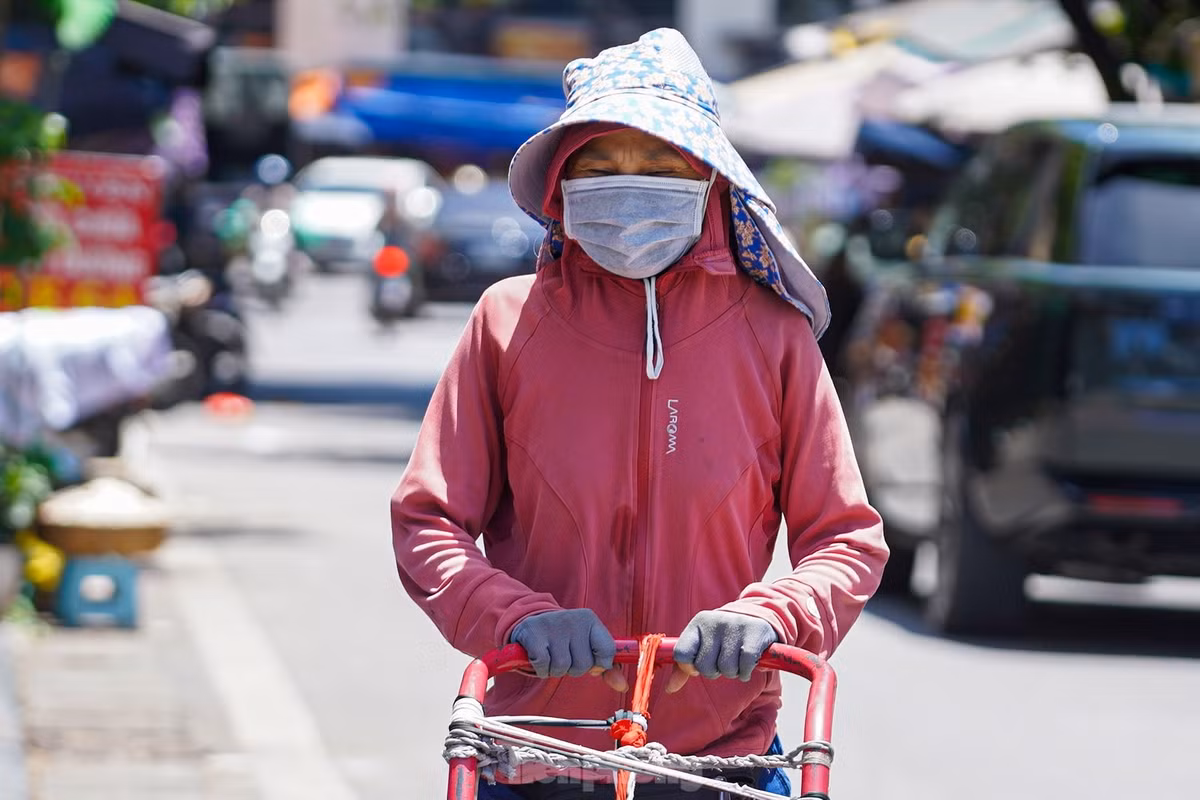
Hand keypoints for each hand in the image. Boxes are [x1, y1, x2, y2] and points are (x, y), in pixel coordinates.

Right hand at [509, 609, 627, 690]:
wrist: (533, 623)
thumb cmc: (567, 640)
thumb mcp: (589, 647)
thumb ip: (608, 667)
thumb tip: (623, 687)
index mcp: (591, 620)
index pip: (608, 650)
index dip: (600, 664)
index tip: (591, 662)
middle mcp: (573, 619)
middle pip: (583, 664)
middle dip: (573, 668)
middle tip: (566, 656)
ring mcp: (553, 625)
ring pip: (562, 667)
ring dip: (555, 670)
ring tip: (552, 656)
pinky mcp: (534, 633)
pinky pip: (543, 666)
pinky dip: (541, 669)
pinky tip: (540, 657)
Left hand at [666, 610, 777, 692]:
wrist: (756, 618)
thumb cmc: (722, 638)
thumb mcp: (701, 645)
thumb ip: (683, 666)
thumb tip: (670, 688)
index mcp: (698, 623)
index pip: (682, 653)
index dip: (689, 667)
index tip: (698, 666)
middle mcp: (715, 621)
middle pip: (705, 666)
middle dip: (714, 671)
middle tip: (721, 662)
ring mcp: (736, 625)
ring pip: (726, 669)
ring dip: (732, 672)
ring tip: (736, 660)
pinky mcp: (755, 633)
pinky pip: (745, 667)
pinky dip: (746, 672)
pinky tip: (747, 664)